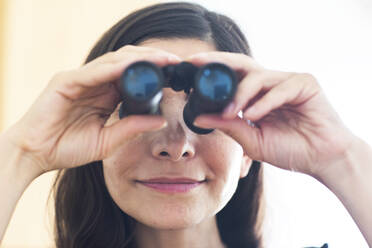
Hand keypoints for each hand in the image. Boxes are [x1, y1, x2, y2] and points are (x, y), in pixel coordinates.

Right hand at [4, 45, 180, 174]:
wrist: (35, 155)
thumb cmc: (68, 148)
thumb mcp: (107, 141)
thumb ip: (131, 128)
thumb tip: (161, 120)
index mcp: (105, 95)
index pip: (133, 77)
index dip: (154, 72)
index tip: (177, 74)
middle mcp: (94, 82)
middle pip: (127, 63)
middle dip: (152, 60)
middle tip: (176, 62)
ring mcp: (80, 79)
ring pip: (113, 61)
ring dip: (139, 59)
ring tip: (163, 59)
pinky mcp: (66, 81)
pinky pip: (93, 72)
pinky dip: (114, 68)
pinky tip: (134, 67)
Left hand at [188, 52, 356, 177]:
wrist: (322, 159)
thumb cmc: (289, 148)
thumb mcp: (251, 139)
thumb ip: (228, 126)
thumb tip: (199, 116)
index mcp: (257, 94)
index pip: (232, 76)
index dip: (212, 71)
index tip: (189, 70)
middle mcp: (270, 83)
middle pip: (242, 64)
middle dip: (218, 62)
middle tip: (198, 64)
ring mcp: (288, 81)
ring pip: (258, 76)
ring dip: (240, 94)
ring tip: (230, 112)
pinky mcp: (305, 83)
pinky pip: (280, 88)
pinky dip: (264, 102)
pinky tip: (253, 115)